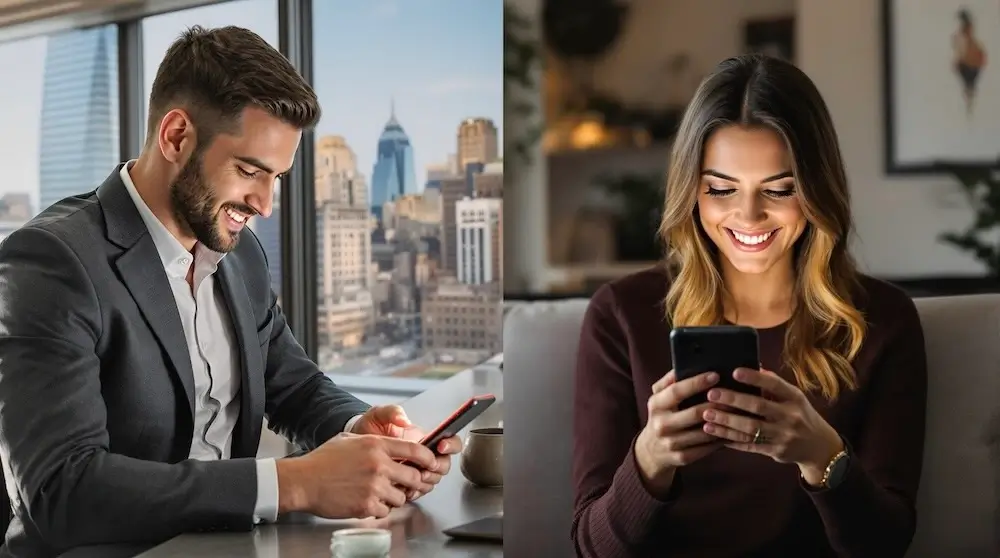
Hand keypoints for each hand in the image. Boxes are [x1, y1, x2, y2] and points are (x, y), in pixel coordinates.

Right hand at [275, 432, 438, 518]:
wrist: (303, 481)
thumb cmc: (323, 460)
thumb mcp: (350, 440)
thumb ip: (374, 443)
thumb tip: (392, 447)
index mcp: (376, 445)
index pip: (415, 450)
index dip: (428, 458)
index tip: (431, 464)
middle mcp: (379, 465)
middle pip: (414, 477)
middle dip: (412, 482)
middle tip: (403, 484)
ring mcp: (374, 486)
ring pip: (401, 497)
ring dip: (394, 497)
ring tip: (378, 494)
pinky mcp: (366, 505)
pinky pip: (386, 510)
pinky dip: (380, 509)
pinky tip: (367, 502)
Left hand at [352, 405, 462, 500]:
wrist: (350, 449)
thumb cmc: (367, 429)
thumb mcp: (377, 415)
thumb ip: (392, 412)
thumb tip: (405, 420)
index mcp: (422, 439)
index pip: (449, 440)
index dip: (450, 444)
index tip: (441, 446)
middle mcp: (422, 456)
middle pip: (444, 465)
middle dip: (437, 468)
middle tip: (424, 469)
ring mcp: (415, 471)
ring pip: (433, 480)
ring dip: (426, 482)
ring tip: (411, 480)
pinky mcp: (404, 484)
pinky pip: (417, 492)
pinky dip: (414, 493)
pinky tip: (403, 490)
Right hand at [634, 370, 724, 493]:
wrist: (651, 451)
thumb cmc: (662, 416)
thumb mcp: (658, 398)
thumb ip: (669, 381)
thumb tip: (683, 363)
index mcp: (655, 405)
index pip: (677, 391)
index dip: (696, 383)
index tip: (715, 375)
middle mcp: (661, 424)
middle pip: (695, 413)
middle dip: (717, 403)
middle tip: (736, 395)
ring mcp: (671, 443)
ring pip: (704, 432)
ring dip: (724, 422)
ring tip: (739, 411)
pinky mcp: (682, 457)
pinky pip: (707, 447)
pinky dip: (721, 438)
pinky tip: (733, 429)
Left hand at [700, 367, 843, 483]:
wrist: (819, 447)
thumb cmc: (800, 415)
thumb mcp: (794, 397)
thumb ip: (774, 385)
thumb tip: (755, 366)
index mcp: (794, 398)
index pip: (774, 385)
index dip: (754, 378)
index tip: (734, 372)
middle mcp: (790, 416)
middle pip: (758, 407)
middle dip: (733, 400)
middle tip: (711, 394)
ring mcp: (783, 436)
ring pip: (750, 429)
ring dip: (726, 422)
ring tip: (706, 416)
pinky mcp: (775, 451)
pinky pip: (749, 445)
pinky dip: (730, 439)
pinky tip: (715, 434)